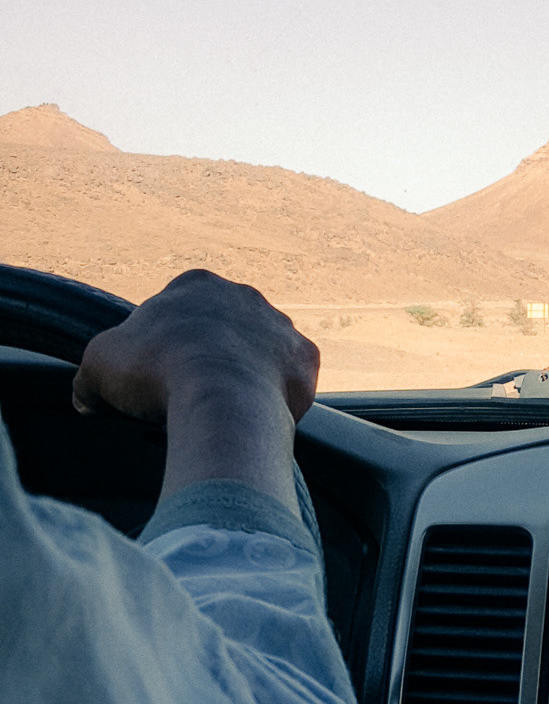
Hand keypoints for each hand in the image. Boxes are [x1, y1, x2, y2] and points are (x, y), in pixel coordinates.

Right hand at [74, 270, 318, 511]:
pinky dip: (274, 397)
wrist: (221, 399)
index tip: (154, 375)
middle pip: (221, 329)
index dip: (161, 345)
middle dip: (206, 356)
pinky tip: (254, 418)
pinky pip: (289, 378)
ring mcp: (280, 325)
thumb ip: (91, 375)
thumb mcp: (99, 366)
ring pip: (258, 351)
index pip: (175, 311)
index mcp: (196, 285)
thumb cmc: (156, 372)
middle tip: (188, 394)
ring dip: (243, 374)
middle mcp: (244, 296)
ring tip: (223, 410)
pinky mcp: (305, 358)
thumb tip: (87, 396)